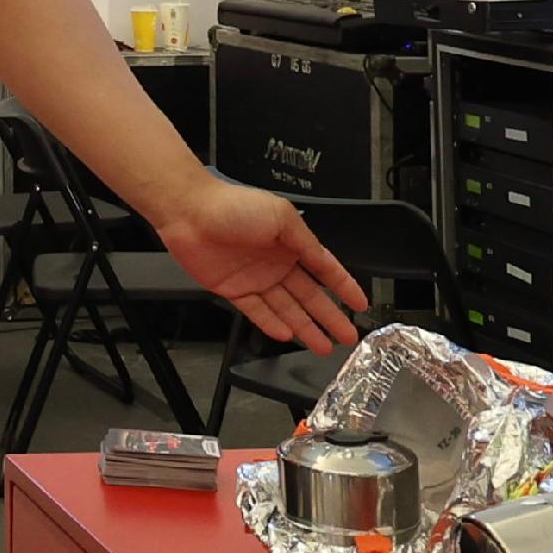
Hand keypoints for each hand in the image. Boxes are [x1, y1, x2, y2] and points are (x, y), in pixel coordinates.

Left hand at [152, 177, 365, 352]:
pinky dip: (272, 324)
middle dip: (330, 317)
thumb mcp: (282, 217)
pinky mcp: (234, 290)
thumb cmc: (235, 205)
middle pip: (309, 296)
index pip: (325, 269)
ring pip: (287, 309)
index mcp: (291, 241)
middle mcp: (277, 262)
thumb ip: (306, 243)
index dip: (344, 287)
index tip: (361, 304)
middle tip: (348, 336)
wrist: (191, 212)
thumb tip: (325, 261)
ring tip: (324, 346)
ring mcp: (256, 278)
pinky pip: (258, 312)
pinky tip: (288, 335)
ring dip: (306, 328)